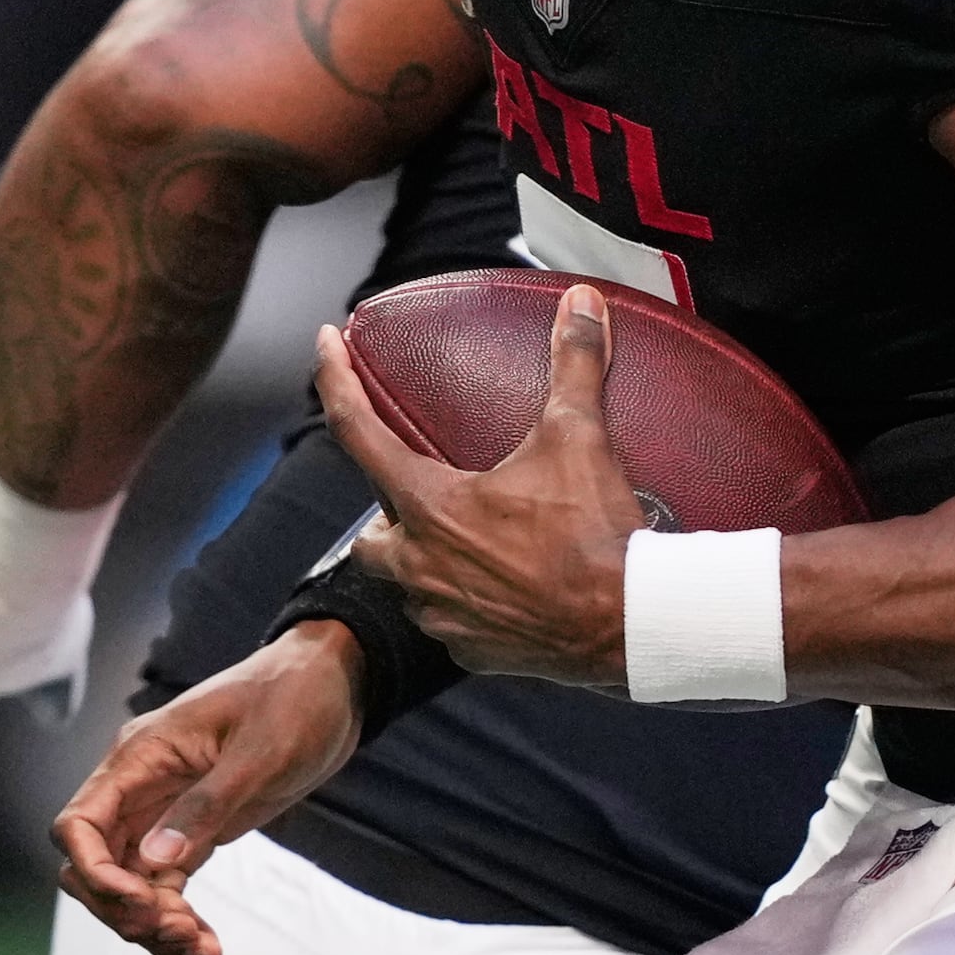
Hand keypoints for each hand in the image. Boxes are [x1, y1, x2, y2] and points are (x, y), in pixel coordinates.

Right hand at [49, 622, 367, 954]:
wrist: (333, 685)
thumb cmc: (294, 697)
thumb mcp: (260, 751)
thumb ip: (207, 805)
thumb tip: (157, 861)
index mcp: (140, 757)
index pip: (79, 824)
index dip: (94, 872)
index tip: (140, 901)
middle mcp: (139, 788)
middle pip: (93, 866)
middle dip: (123, 908)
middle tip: (180, 928)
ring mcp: (162, 813)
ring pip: (127, 885)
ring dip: (151, 924)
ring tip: (201, 946)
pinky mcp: (191, 832)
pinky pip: (163, 887)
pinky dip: (176, 919)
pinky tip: (208, 945)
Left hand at [312, 285, 643, 685]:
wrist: (628, 621)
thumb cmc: (594, 532)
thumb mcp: (579, 436)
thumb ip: (573, 364)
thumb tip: (580, 304)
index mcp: (431, 506)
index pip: (357, 431)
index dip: (334, 379)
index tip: (325, 344)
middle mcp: (421, 565)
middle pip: (370, 535)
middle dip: (386, 512)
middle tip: (419, 490)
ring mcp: (443, 614)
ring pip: (407, 584)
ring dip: (423, 561)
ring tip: (462, 541)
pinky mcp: (472, 650)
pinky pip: (448, 623)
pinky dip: (462, 601)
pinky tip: (497, 587)